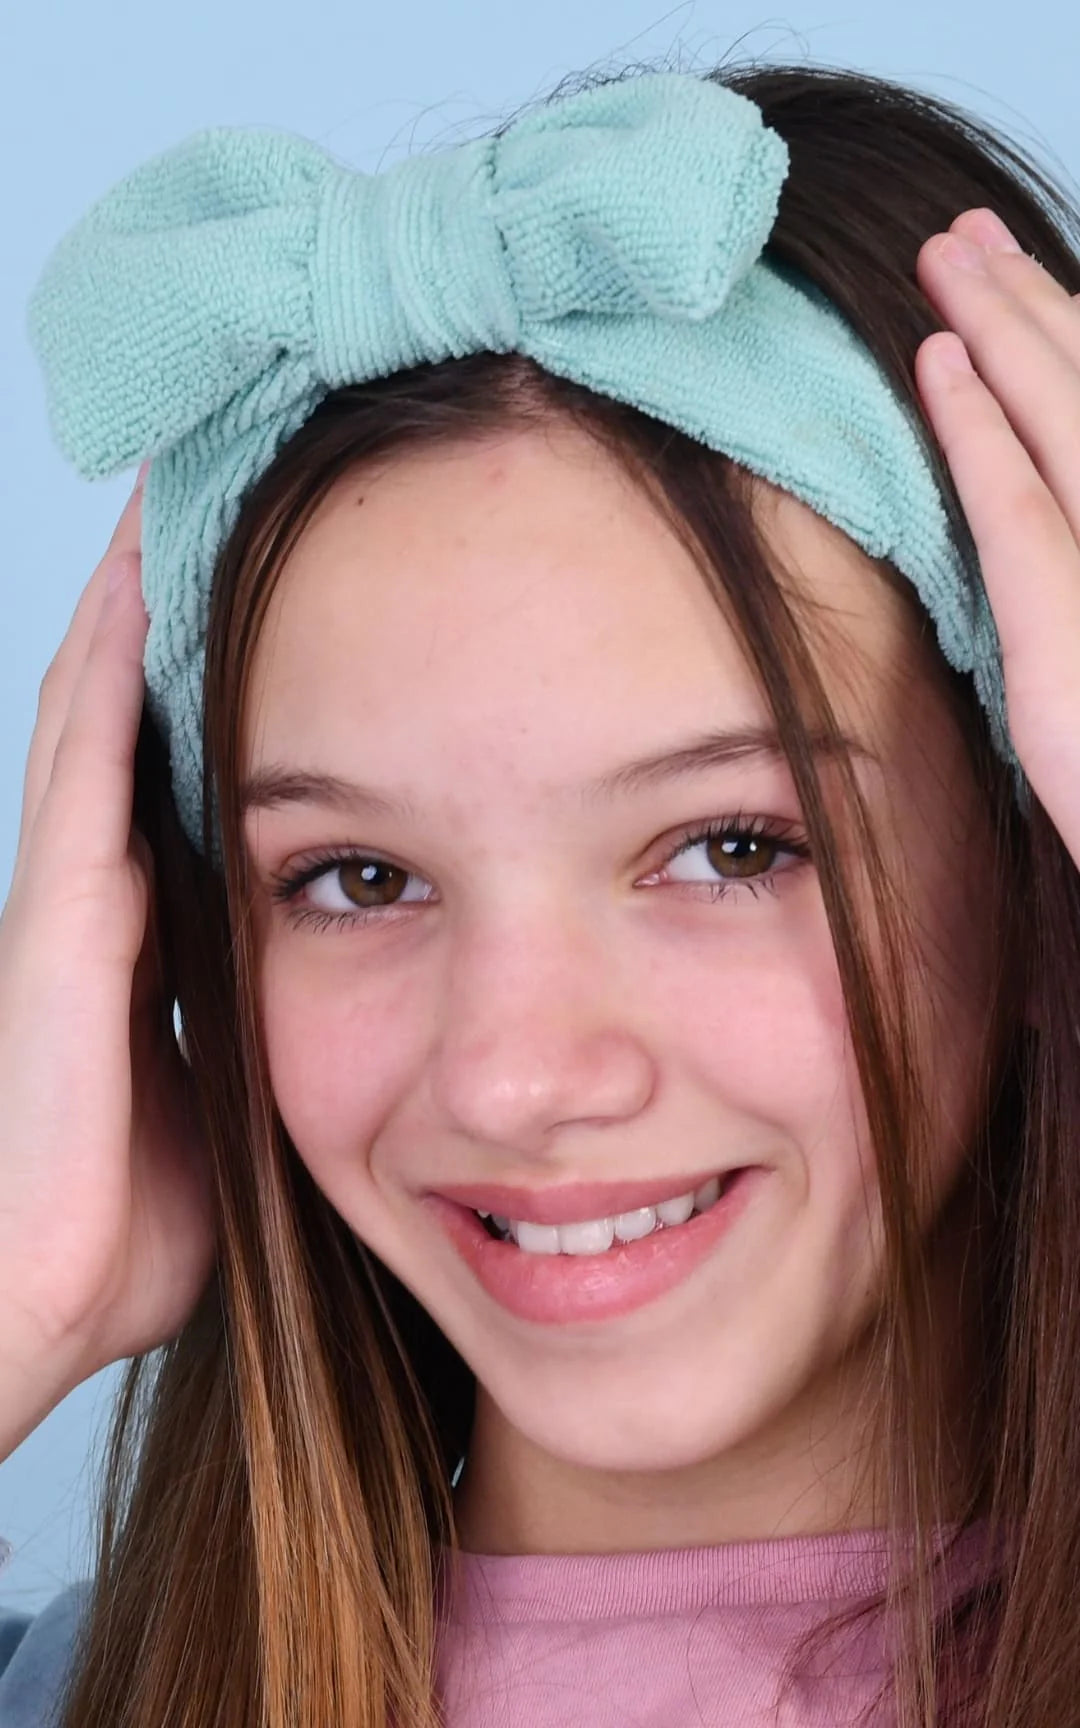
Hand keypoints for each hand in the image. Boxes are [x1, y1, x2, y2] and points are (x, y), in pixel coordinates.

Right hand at [0, 471, 216, 1460]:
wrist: (37, 1298)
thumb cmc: (133, 1220)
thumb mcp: (240, 1104)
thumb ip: (287, 1040)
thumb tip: (372, 1024)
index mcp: (156, 929)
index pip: (198, 773)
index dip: (229, 682)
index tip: (294, 599)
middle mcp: (108, 888)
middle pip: (144, 711)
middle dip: (181, 608)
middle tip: (235, 490)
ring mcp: (72, 890)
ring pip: (107, 705)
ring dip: (142, 599)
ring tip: (183, 488)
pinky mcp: (59, 912)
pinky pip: (86, 757)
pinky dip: (110, 664)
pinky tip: (141, 578)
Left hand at [914, 207, 1079, 863]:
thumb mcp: (1077, 654)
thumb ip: (1062, 575)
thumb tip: (1045, 533)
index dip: (1067, 340)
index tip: (1014, 286)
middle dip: (1033, 301)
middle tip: (966, 235)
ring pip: (1064, 422)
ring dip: (1005, 325)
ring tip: (944, 256)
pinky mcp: (1077, 636)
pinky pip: (1021, 509)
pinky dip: (979, 427)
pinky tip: (941, 359)